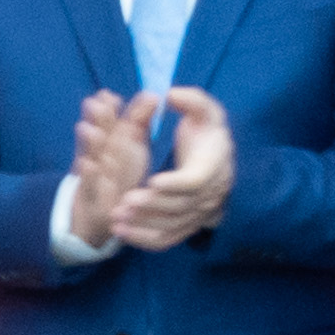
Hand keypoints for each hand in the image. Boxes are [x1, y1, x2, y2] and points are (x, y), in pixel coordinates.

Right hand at [58, 87, 161, 250]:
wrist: (96, 216)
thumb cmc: (119, 177)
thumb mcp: (132, 149)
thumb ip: (138, 123)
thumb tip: (151, 95)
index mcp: (114, 145)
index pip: (115, 123)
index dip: (111, 110)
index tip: (109, 95)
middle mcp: (102, 157)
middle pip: (102, 137)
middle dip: (100, 121)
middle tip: (97, 103)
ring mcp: (94, 176)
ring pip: (93, 158)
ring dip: (90, 144)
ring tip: (88, 128)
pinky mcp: (89, 198)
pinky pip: (89, 186)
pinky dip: (88, 175)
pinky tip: (86, 164)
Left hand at [107, 89, 238, 251]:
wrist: (218, 159)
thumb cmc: (207, 130)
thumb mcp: (205, 110)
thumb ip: (193, 100)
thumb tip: (172, 94)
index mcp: (213, 166)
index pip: (196, 181)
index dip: (176, 183)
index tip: (152, 181)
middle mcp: (209, 195)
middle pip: (180, 206)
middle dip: (152, 205)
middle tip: (124, 201)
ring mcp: (199, 214)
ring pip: (172, 226)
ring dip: (144, 224)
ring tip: (116, 217)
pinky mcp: (187, 225)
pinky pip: (168, 238)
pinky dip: (144, 239)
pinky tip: (121, 232)